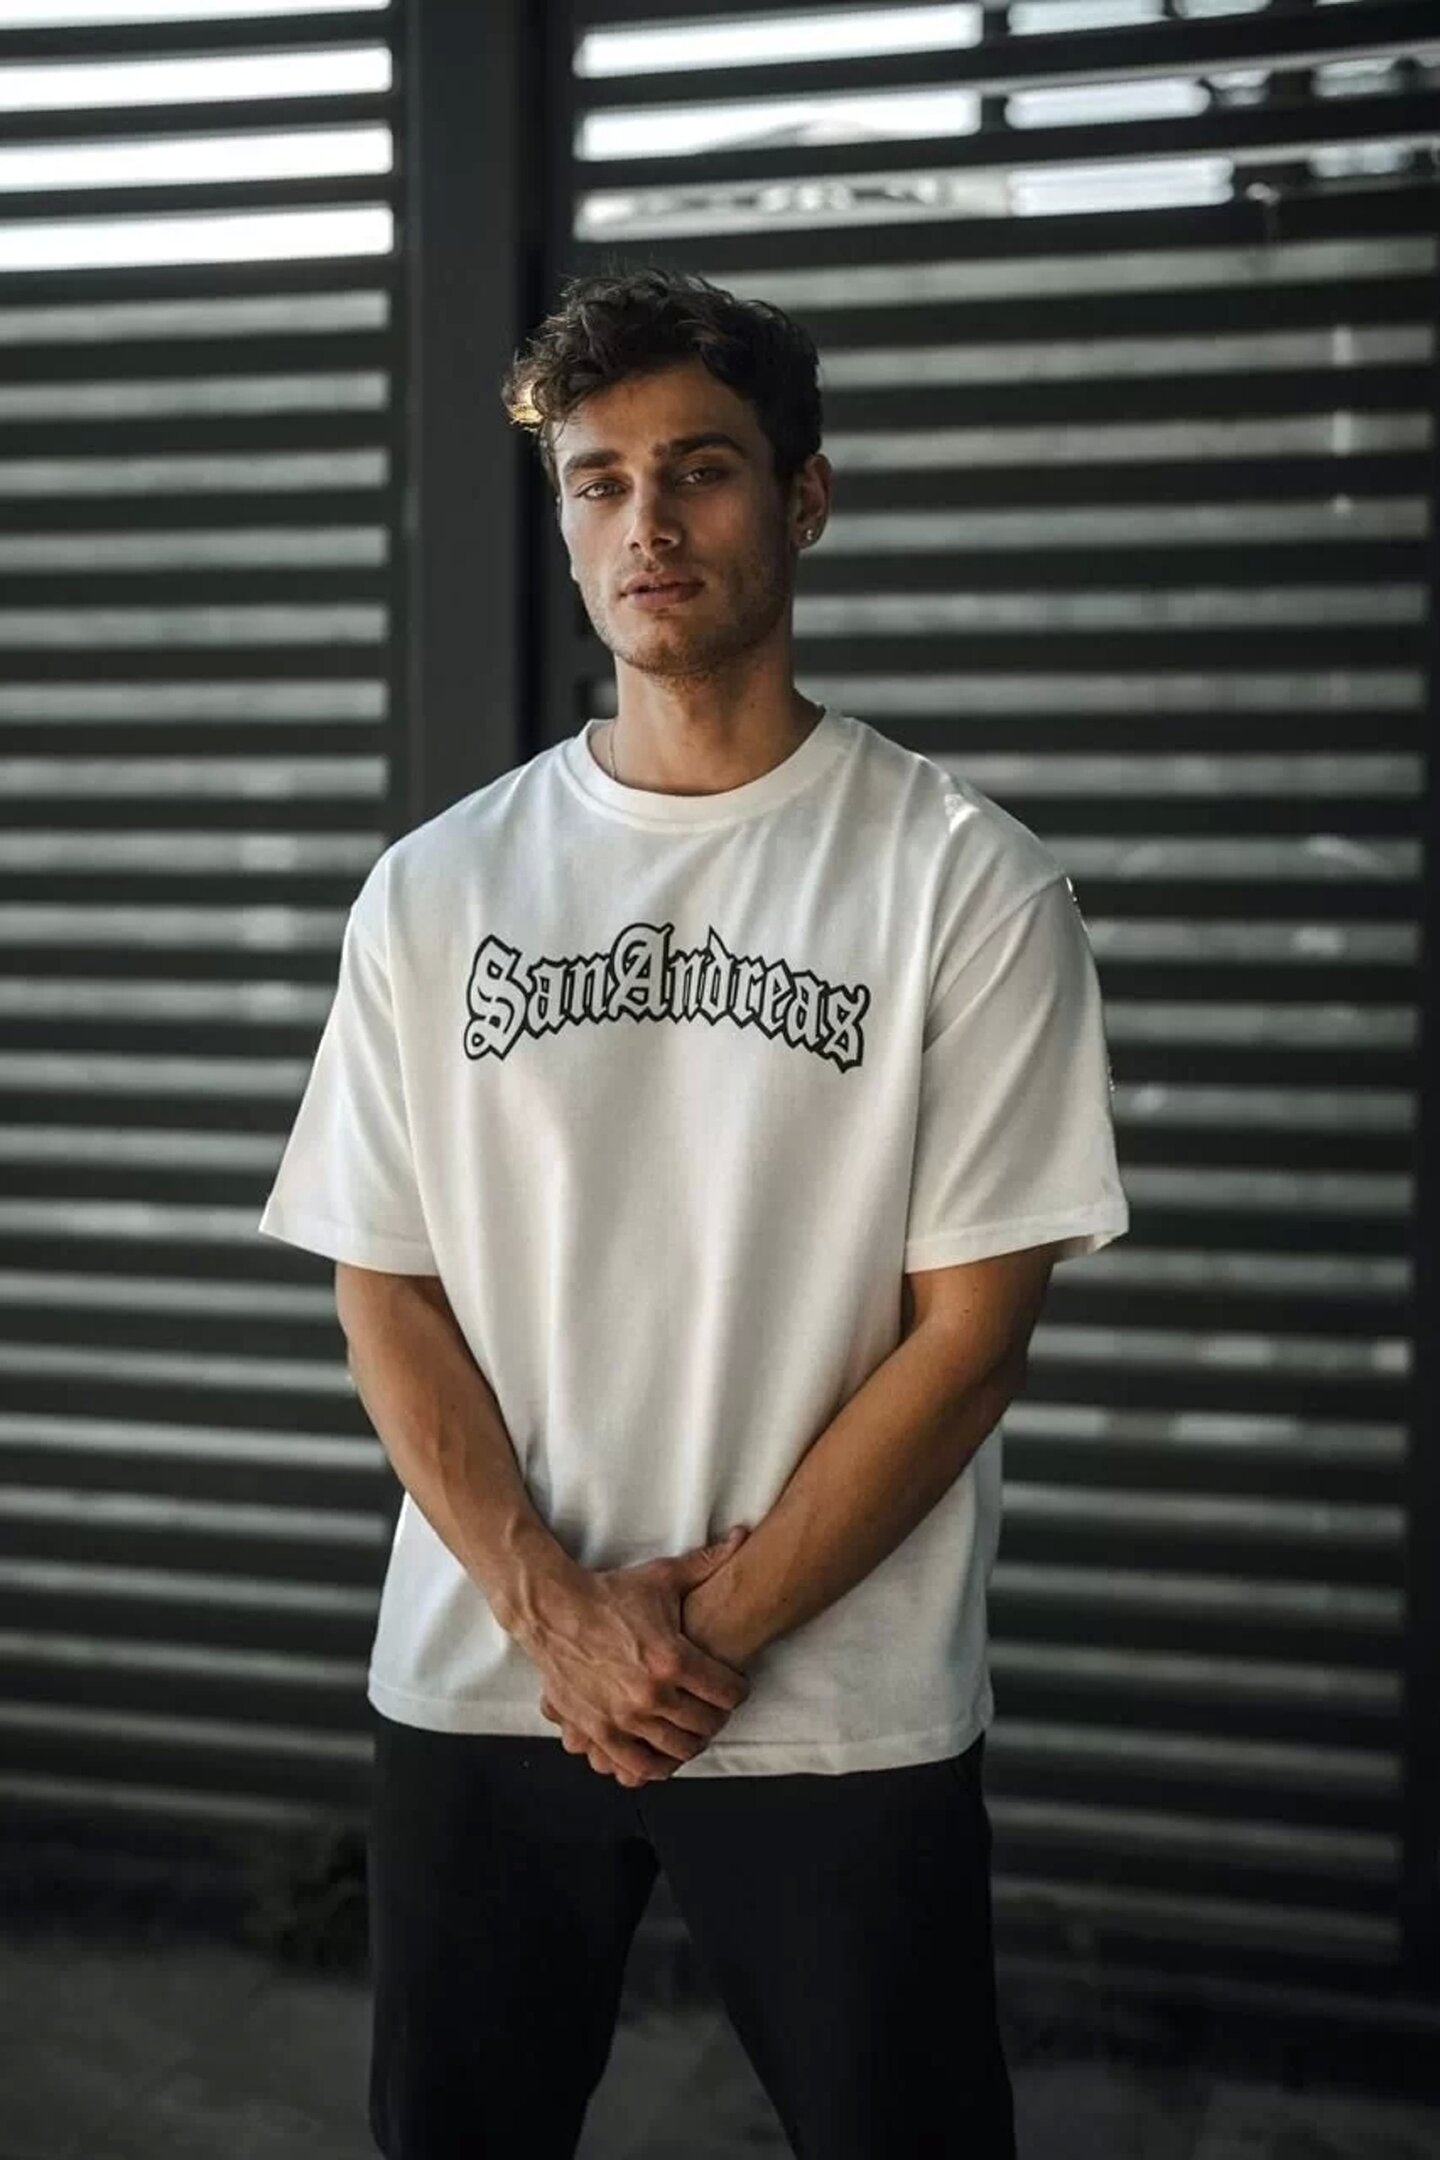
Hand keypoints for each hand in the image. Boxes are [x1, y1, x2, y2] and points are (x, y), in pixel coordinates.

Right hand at [524, 1527, 751, 1787]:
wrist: (554, 1610)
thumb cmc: (611, 1593)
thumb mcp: (662, 1576)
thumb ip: (707, 1562)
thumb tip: (745, 1536)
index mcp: (673, 1658)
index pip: (729, 1693)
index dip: (738, 1689)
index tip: (732, 1684)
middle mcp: (652, 1693)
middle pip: (708, 1724)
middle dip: (717, 1716)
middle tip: (713, 1707)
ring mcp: (625, 1717)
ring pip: (678, 1749)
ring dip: (691, 1741)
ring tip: (690, 1727)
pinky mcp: (600, 1731)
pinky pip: (638, 1766)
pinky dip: (656, 1765)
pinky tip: (661, 1750)